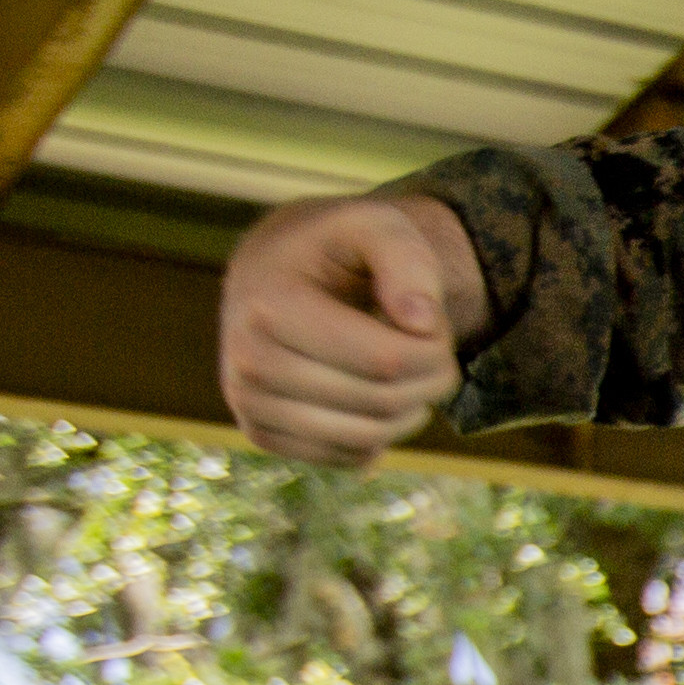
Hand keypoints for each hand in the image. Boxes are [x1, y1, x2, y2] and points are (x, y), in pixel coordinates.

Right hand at [218, 194, 486, 464]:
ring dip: (410, 410)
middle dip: (428, 379)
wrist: (278, 272)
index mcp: (269, 307)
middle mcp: (247, 361)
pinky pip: (350, 457)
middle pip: (381, 401)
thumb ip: (408, 261)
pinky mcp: (262, 434)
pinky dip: (380, 433)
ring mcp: (249, 403)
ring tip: (406, 368)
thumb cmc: (338, 248)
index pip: (385, 361)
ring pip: (368, 438)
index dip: (434, 349)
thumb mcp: (378, 227)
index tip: (435, 324)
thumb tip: (421, 323)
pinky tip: (371, 392)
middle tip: (429, 347)